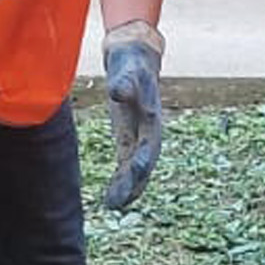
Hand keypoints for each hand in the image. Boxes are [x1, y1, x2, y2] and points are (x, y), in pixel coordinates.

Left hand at [100, 22, 163, 211]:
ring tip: (112, 206)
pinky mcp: (128, 138)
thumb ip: (123, 83)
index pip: (149, 146)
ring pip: (135, 169)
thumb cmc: (132, 64)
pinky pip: (127, 164)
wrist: (135, 58)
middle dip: (132, 184)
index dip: (141, 163)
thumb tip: (118, 92)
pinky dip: (120, 181)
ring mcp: (139, 137)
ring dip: (127, 188)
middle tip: (117, 204)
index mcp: (152, 120)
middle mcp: (149, 133)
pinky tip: (111, 197)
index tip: (133, 176)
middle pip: (143, 164)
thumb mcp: (128, 72)